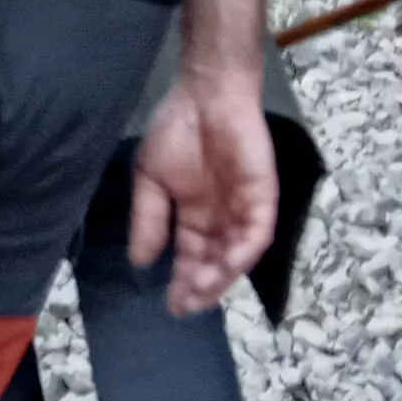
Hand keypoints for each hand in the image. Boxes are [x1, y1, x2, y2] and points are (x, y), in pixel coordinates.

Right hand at [129, 74, 278, 316]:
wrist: (205, 95)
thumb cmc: (176, 130)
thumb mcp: (151, 179)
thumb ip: (148, 219)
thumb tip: (139, 261)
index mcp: (194, 215)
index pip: (191, 257)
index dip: (182, 281)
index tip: (171, 305)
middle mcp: (221, 219)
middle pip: (215, 263)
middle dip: (201, 287)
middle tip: (186, 305)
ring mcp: (244, 210)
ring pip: (236, 254)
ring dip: (221, 276)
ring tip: (201, 291)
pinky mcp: (262, 199)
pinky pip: (256, 233)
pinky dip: (242, 252)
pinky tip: (226, 266)